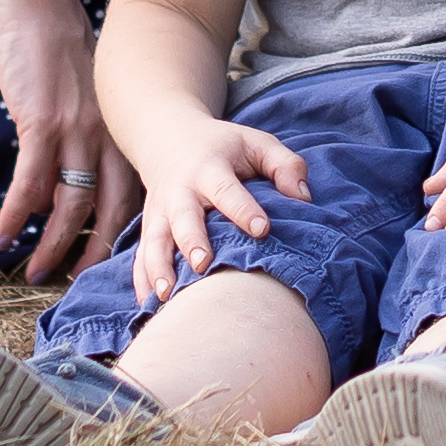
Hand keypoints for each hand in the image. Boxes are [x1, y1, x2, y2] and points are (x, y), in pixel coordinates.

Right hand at [0, 0, 132, 281]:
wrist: (41, 7)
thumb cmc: (58, 51)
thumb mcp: (85, 100)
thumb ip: (81, 139)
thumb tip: (60, 183)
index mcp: (119, 131)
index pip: (132, 193)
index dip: (123, 232)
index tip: (111, 264)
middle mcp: (106, 136)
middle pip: (110, 209)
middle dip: (93, 252)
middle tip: (74, 282)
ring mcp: (76, 132)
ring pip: (70, 204)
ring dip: (52, 243)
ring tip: (36, 271)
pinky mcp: (42, 124)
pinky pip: (29, 181)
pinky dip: (15, 213)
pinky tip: (2, 235)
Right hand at [125, 110, 314, 297]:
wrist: (170, 140)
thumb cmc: (225, 148)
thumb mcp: (257, 143)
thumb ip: (284, 165)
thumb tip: (304, 198)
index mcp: (210, 167)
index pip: (227, 189)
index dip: (244, 209)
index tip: (262, 229)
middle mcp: (180, 191)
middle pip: (183, 218)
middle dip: (192, 241)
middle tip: (203, 265)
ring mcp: (160, 212)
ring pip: (155, 241)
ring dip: (158, 268)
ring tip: (166, 294)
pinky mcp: (149, 229)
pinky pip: (141, 257)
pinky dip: (141, 281)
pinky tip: (148, 305)